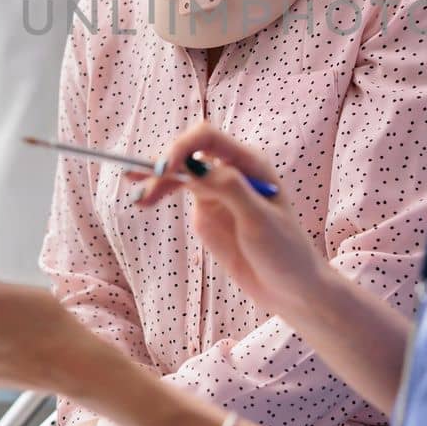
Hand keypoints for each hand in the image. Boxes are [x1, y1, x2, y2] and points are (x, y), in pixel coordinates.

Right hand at [133, 125, 331, 331]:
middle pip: (188, 151)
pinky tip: (143, 199)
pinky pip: (178, 191)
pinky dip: (160, 192)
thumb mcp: (260, 220)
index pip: (208, 138)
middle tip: (140, 183)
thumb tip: (196, 170)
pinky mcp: (207, 210)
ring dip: (155, 178)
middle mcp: (231, 169)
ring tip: (137, 197)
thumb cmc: (284, 250)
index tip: (165, 169)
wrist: (290, 287)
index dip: (182, 147)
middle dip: (163, 163)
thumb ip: (230, 190)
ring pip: (179, 171)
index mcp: (249, 163)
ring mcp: (217, 189)